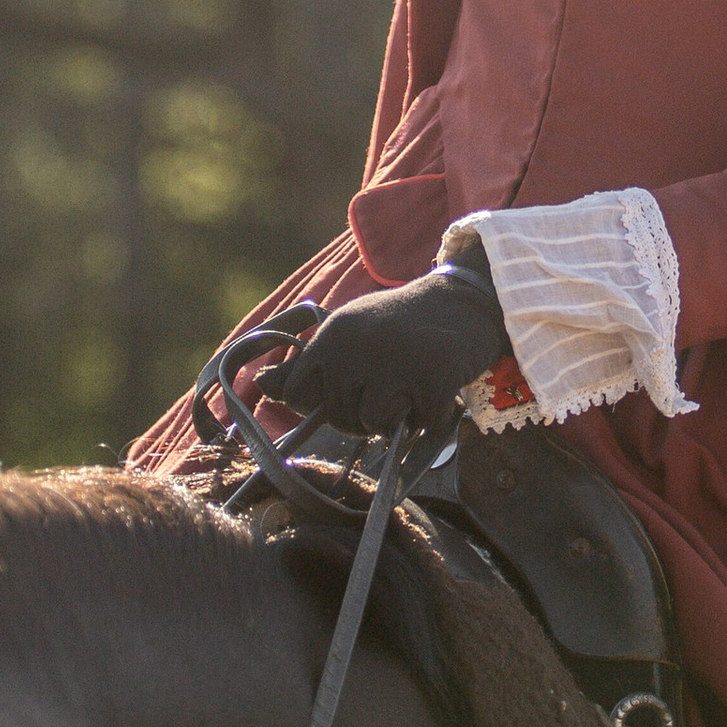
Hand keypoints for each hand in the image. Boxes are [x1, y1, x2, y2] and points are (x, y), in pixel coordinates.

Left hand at [258, 262, 508, 435]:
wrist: (465, 302)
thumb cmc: (402, 326)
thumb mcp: (350, 335)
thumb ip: (310, 365)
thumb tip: (261, 384)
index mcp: (332, 334)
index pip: (296, 393)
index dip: (319, 404)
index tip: (346, 394)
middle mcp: (355, 346)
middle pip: (338, 416)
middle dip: (362, 416)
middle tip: (390, 389)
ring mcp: (394, 361)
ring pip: (374, 424)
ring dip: (396, 417)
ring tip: (412, 386)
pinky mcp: (431, 376)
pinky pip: (420, 425)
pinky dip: (431, 416)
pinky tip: (438, 387)